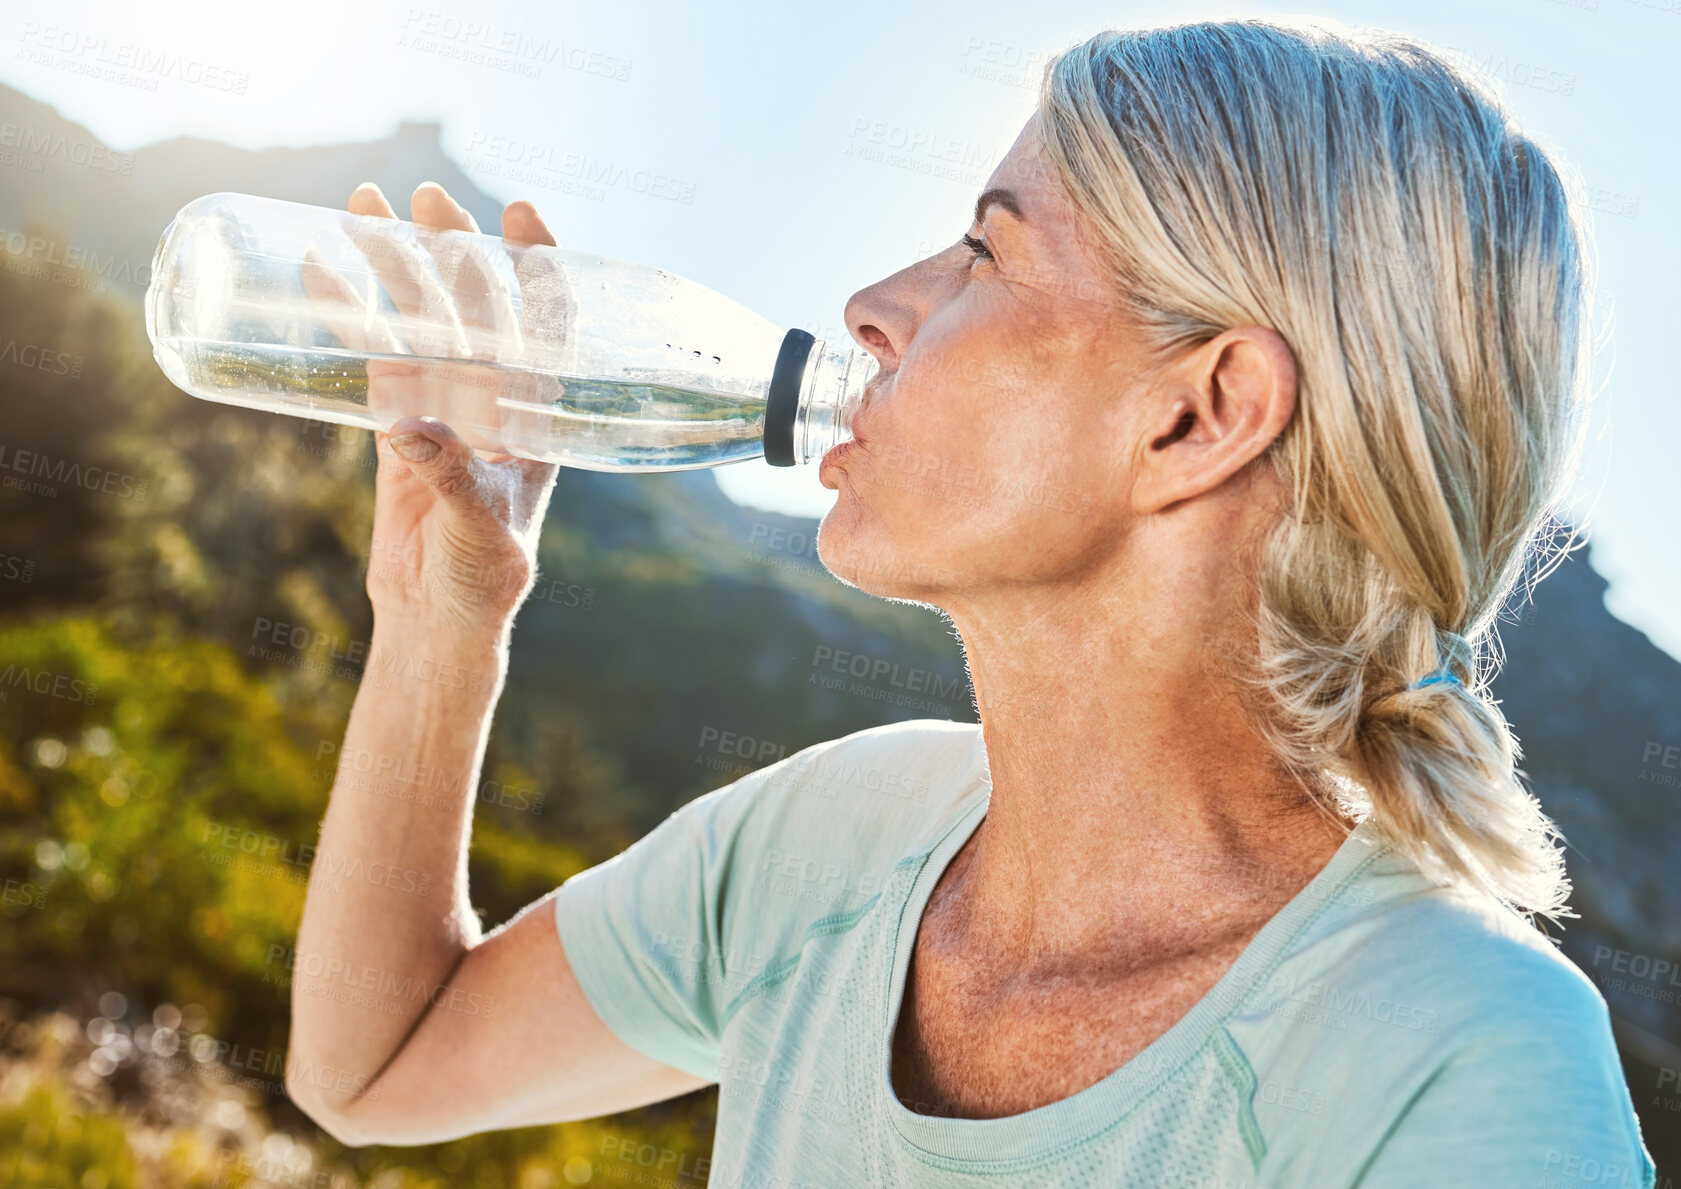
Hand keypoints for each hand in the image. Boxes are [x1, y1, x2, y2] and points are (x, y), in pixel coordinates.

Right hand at [313, 181, 567, 634]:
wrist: (438, 615)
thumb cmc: (483, 577)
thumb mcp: (480, 529)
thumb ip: (451, 478)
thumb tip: (411, 426)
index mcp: (535, 413)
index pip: (550, 323)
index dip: (542, 265)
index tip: (525, 212)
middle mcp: (494, 395)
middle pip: (478, 301)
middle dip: (455, 245)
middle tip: (427, 197)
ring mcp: (442, 400)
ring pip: (420, 316)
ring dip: (395, 262)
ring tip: (362, 205)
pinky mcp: (393, 416)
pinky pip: (371, 352)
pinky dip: (347, 312)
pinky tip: (319, 269)